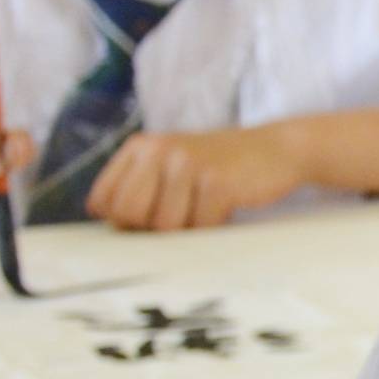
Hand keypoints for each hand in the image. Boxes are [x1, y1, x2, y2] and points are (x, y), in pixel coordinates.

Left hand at [81, 123, 310, 231]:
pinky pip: (199, 227)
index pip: (103, 200)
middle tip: (179, 220)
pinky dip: (212, 228)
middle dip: (151, 229)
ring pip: (164, 226)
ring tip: (204, 211)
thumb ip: (139, 189)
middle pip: (129, 215)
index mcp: (140, 147)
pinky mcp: (216, 182)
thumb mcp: (170, 167)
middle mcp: (158, 150)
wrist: (275, 149)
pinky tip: (224, 210)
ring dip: (187, 230)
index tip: (148, 221)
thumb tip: (115, 230)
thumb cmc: (219, 168)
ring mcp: (187, 164)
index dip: (123, 222)